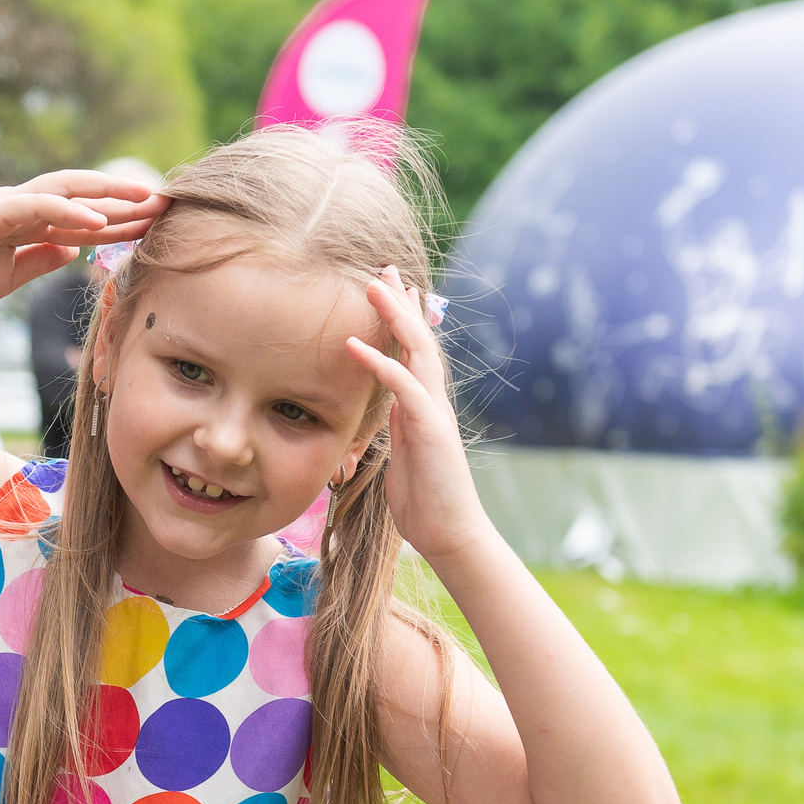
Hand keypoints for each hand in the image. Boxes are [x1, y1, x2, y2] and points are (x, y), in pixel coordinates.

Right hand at [0, 171, 165, 315]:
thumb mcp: (11, 275)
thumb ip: (42, 257)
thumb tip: (75, 249)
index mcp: (30, 222)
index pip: (85, 215)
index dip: (123, 217)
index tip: (159, 222)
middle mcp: (22, 207)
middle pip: (84, 195)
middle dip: (126, 198)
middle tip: (167, 202)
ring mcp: (6, 206)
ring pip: (65, 191)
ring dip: (106, 195)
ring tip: (143, 201)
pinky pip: (35, 208)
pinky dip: (68, 212)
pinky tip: (97, 221)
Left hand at [343, 266, 491, 562]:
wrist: (450, 534)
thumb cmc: (424, 502)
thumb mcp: (400, 457)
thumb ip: (394, 430)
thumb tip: (382, 415)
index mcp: (424, 406)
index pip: (414, 351)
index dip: (402, 319)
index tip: (386, 289)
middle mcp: (433, 401)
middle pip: (420, 338)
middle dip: (401, 302)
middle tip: (382, 269)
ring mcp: (435, 412)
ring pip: (417, 350)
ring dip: (394, 316)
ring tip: (372, 286)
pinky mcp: (430, 429)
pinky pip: (403, 386)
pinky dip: (379, 363)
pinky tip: (353, 346)